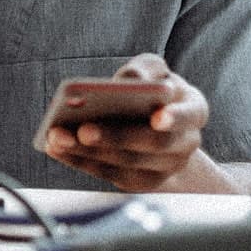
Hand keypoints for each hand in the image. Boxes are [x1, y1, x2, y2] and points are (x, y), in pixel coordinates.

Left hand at [42, 53, 206, 191]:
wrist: (156, 124)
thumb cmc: (152, 90)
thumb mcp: (153, 71)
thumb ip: (145, 69)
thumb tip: (130, 80)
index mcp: (194, 109)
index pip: (189, 115)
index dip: (175, 118)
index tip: (157, 117)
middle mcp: (185, 143)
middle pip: (154, 145)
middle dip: (117, 137)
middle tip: (84, 129)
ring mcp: (164, 167)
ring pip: (127, 164)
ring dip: (89, 152)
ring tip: (58, 136)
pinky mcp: (140, 181)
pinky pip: (109, 175)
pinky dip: (80, 161)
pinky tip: (56, 147)